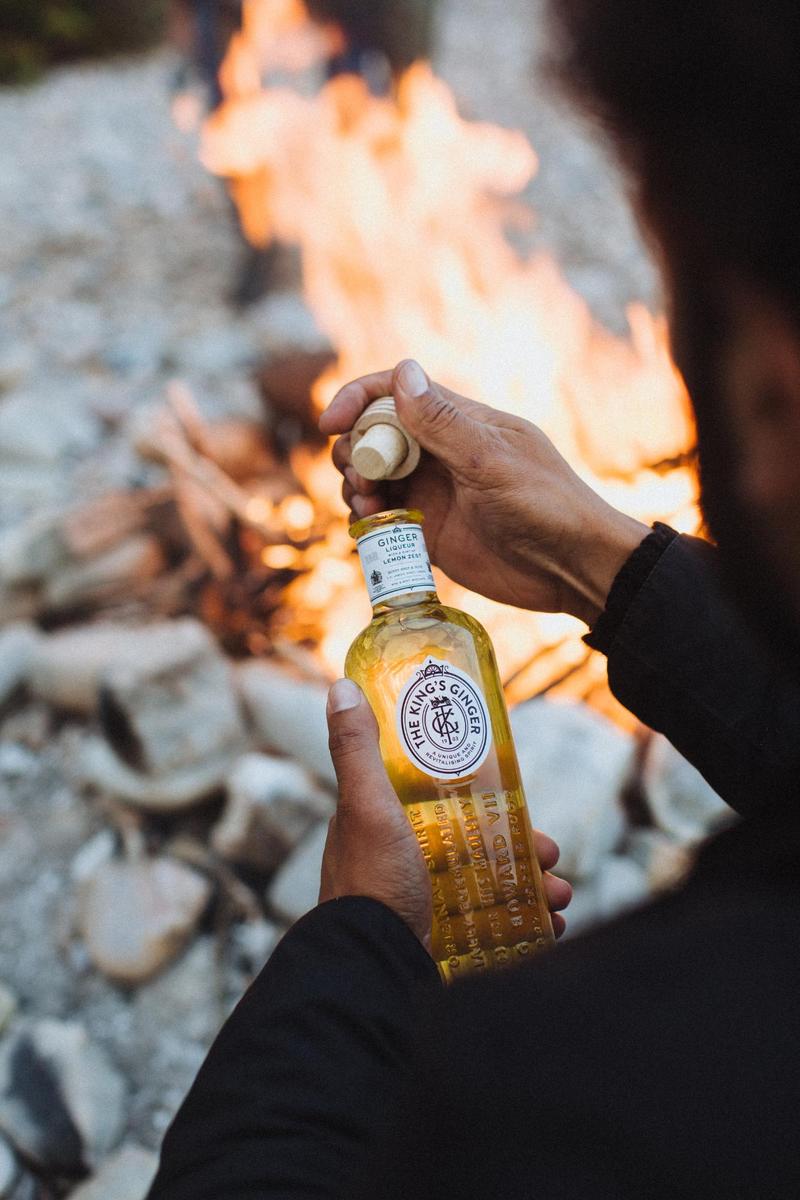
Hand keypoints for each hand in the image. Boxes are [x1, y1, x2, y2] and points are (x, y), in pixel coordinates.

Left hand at [319, 679, 572, 948]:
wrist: (373, 966)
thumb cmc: (372, 881)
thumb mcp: (366, 805)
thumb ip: (357, 749)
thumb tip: (342, 685)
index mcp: (385, 826)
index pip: (442, 800)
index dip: (485, 798)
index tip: (519, 804)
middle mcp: (402, 862)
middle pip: (476, 843)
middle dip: (522, 848)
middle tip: (550, 856)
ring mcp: (422, 904)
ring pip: (492, 884)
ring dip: (533, 886)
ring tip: (559, 896)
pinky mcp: (441, 940)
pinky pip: (494, 925)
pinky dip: (527, 922)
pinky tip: (550, 925)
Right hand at [320, 359, 647, 624]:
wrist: (572, 568)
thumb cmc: (546, 505)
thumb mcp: (491, 462)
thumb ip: (443, 423)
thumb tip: (403, 372)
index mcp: (458, 422)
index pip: (395, 393)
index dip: (357, 399)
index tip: (330, 423)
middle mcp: (440, 453)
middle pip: (374, 436)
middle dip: (354, 450)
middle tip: (362, 478)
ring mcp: (433, 493)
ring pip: (373, 477)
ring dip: (356, 485)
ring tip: (368, 504)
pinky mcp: (429, 532)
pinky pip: (383, 518)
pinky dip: (366, 519)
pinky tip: (372, 526)